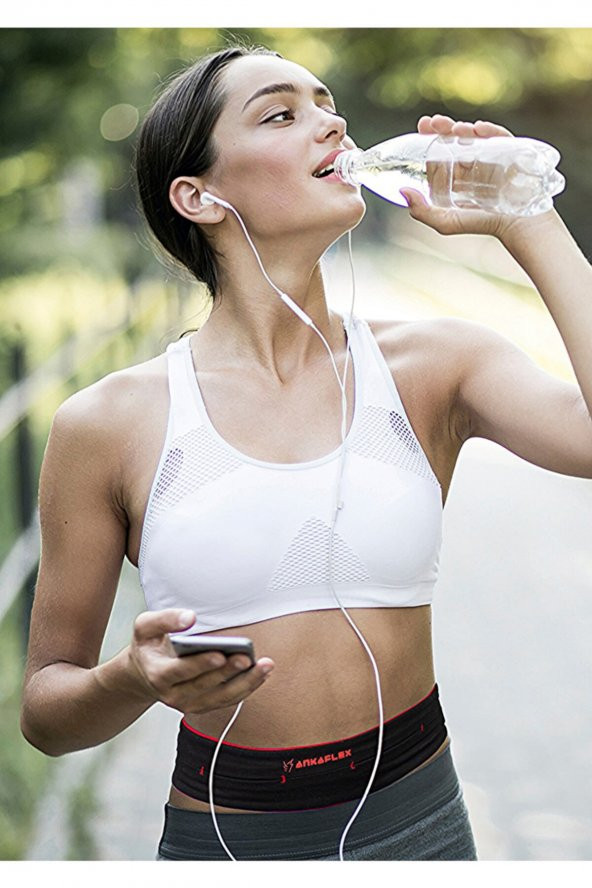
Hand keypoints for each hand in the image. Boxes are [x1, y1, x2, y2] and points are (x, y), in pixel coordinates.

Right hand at [126, 608, 273, 714]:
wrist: (143, 673)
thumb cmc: (149, 646)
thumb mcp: (144, 627)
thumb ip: (164, 619)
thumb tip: (189, 617)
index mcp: (158, 674)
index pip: (181, 671)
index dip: (201, 664)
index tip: (219, 654)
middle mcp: (174, 694)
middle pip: (205, 685)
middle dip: (227, 672)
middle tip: (246, 658)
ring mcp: (189, 703)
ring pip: (221, 697)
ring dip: (245, 683)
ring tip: (265, 666)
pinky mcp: (203, 705)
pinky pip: (227, 700)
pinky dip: (246, 688)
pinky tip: (261, 673)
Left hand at [399, 114, 541, 239]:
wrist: (518, 225)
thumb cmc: (482, 224)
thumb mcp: (446, 222)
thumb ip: (421, 211)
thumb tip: (402, 192)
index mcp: (456, 178)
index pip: (441, 153)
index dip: (431, 138)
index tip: (423, 127)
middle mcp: (472, 165)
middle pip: (456, 140)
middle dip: (444, 128)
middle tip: (434, 122)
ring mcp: (492, 158)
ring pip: (475, 136)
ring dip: (463, 129)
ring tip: (455, 129)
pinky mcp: (511, 153)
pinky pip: (500, 136)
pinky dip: (490, 130)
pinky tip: (478, 129)